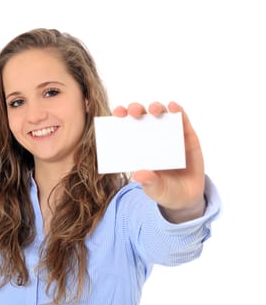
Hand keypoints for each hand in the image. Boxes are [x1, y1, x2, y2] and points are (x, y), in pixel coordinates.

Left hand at [112, 102, 204, 221]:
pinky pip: (182, 119)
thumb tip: (137, 175)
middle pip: (141, 116)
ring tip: (154, 110)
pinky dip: (178, 111)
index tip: (116, 114)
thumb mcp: (155, 189)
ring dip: (156, 107)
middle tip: (133, 112)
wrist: (187, 197)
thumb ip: (148, 182)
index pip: (125, 128)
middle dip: (135, 109)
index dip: (120, 118)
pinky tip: (174, 108)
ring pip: (160, 113)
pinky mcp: (186, 134)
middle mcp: (151, 137)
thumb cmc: (164, 190)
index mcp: (137, 147)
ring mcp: (169, 134)